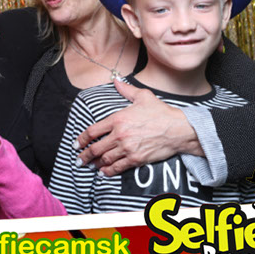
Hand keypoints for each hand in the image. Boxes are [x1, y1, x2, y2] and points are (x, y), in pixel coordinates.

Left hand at [76, 78, 201, 174]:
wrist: (179, 130)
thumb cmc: (161, 113)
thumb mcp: (143, 96)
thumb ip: (126, 90)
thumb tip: (116, 81)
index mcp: (117, 119)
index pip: (92, 131)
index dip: (81, 139)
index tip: (76, 144)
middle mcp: (119, 135)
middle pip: (96, 148)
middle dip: (84, 155)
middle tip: (78, 160)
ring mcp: (127, 148)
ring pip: (105, 159)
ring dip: (95, 164)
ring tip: (90, 166)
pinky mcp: (137, 159)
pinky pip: (118, 167)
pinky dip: (109, 171)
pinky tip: (104, 172)